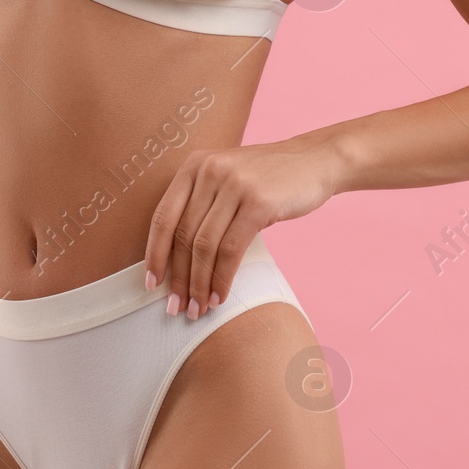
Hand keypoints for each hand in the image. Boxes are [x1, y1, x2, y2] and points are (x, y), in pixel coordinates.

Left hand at [143, 138, 337, 318]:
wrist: (317, 160)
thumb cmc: (269, 179)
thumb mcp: (228, 179)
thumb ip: (202, 205)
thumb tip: (177, 261)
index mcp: (194, 165)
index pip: (164, 216)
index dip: (154, 254)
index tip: (151, 284)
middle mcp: (209, 171)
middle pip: (182, 236)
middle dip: (177, 277)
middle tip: (177, 307)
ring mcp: (234, 185)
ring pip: (204, 246)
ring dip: (199, 284)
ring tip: (199, 308)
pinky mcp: (258, 202)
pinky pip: (231, 250)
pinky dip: (223, 278)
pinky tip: (221, 296)